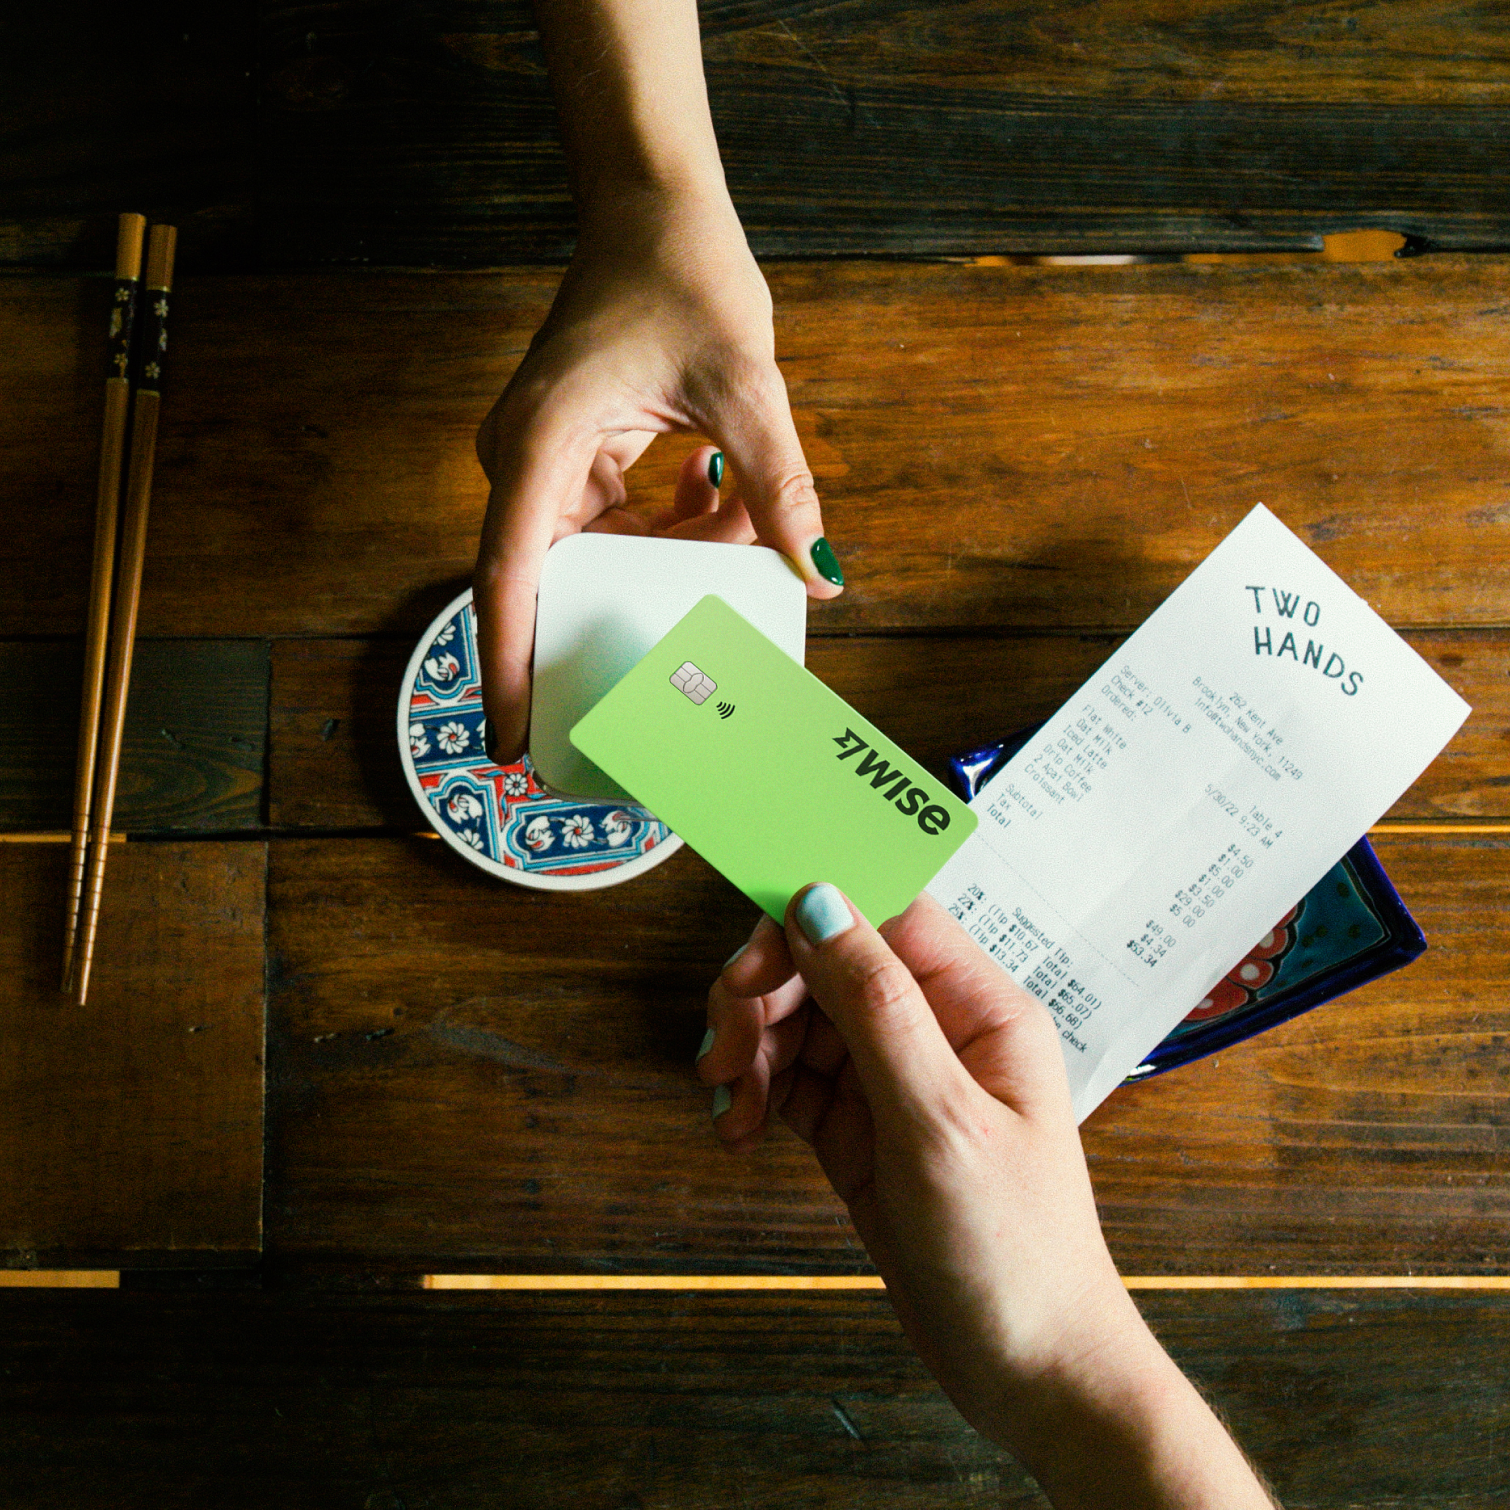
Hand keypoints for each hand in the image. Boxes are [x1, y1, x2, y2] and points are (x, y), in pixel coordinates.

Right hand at [472, 188, 842, 762]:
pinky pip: (619, 523)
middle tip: (668, 670)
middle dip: (622, 617)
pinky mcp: (573, 456)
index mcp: (541, 446)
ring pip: (601, 553)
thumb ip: (780, 484)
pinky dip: (672, 526)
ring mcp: (546, 461)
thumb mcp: (745, 386)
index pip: (511, 580)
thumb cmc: (681, 276)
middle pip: (560, 579)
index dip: (508, 668)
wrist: (653, 210)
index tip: (508, 739)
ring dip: (670, 558)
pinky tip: (720, 497)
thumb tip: (820, 573)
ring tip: (735, 521)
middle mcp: (526, 461)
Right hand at [699, 887, 1275, 1508]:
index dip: (809, 922)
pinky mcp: (862, 1129)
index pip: (885, 917)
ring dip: (751, 1047)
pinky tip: (738, 1127)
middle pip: (828, 963)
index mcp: (979, 1009)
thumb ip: (877, 1007)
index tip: (752, 966)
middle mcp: (938, 1031)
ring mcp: (896, 1081)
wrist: (1030, 1373)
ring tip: (730, 1102)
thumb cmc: (1015, 1253)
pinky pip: (792, 1080)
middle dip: (765, 994)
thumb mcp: (940, 1122)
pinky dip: (756, 1093)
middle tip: (724, 1049)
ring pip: (800, 1019)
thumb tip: (820, 903)